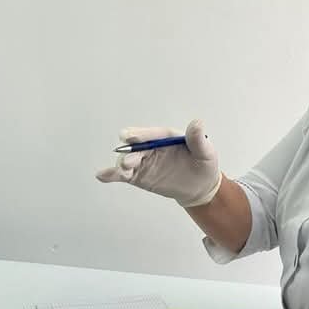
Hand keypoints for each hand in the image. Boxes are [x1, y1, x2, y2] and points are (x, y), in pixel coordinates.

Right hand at [96, 119, 221, 206]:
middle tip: (128, 161)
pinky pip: (123, 174)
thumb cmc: (204, 165)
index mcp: (166, 137)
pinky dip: (112, 175)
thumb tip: (197, 122)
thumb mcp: (206, 152)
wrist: (200, 186)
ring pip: (128, 160)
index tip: (129, 135)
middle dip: (130, 151)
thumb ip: (198, 139)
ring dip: (122, 164)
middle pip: (136, 147)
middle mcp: (151, 147)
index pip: (151, 134)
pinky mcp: (139, 175)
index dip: (140, 134)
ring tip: (122, 170)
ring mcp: (144, 161)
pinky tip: (102, 176)